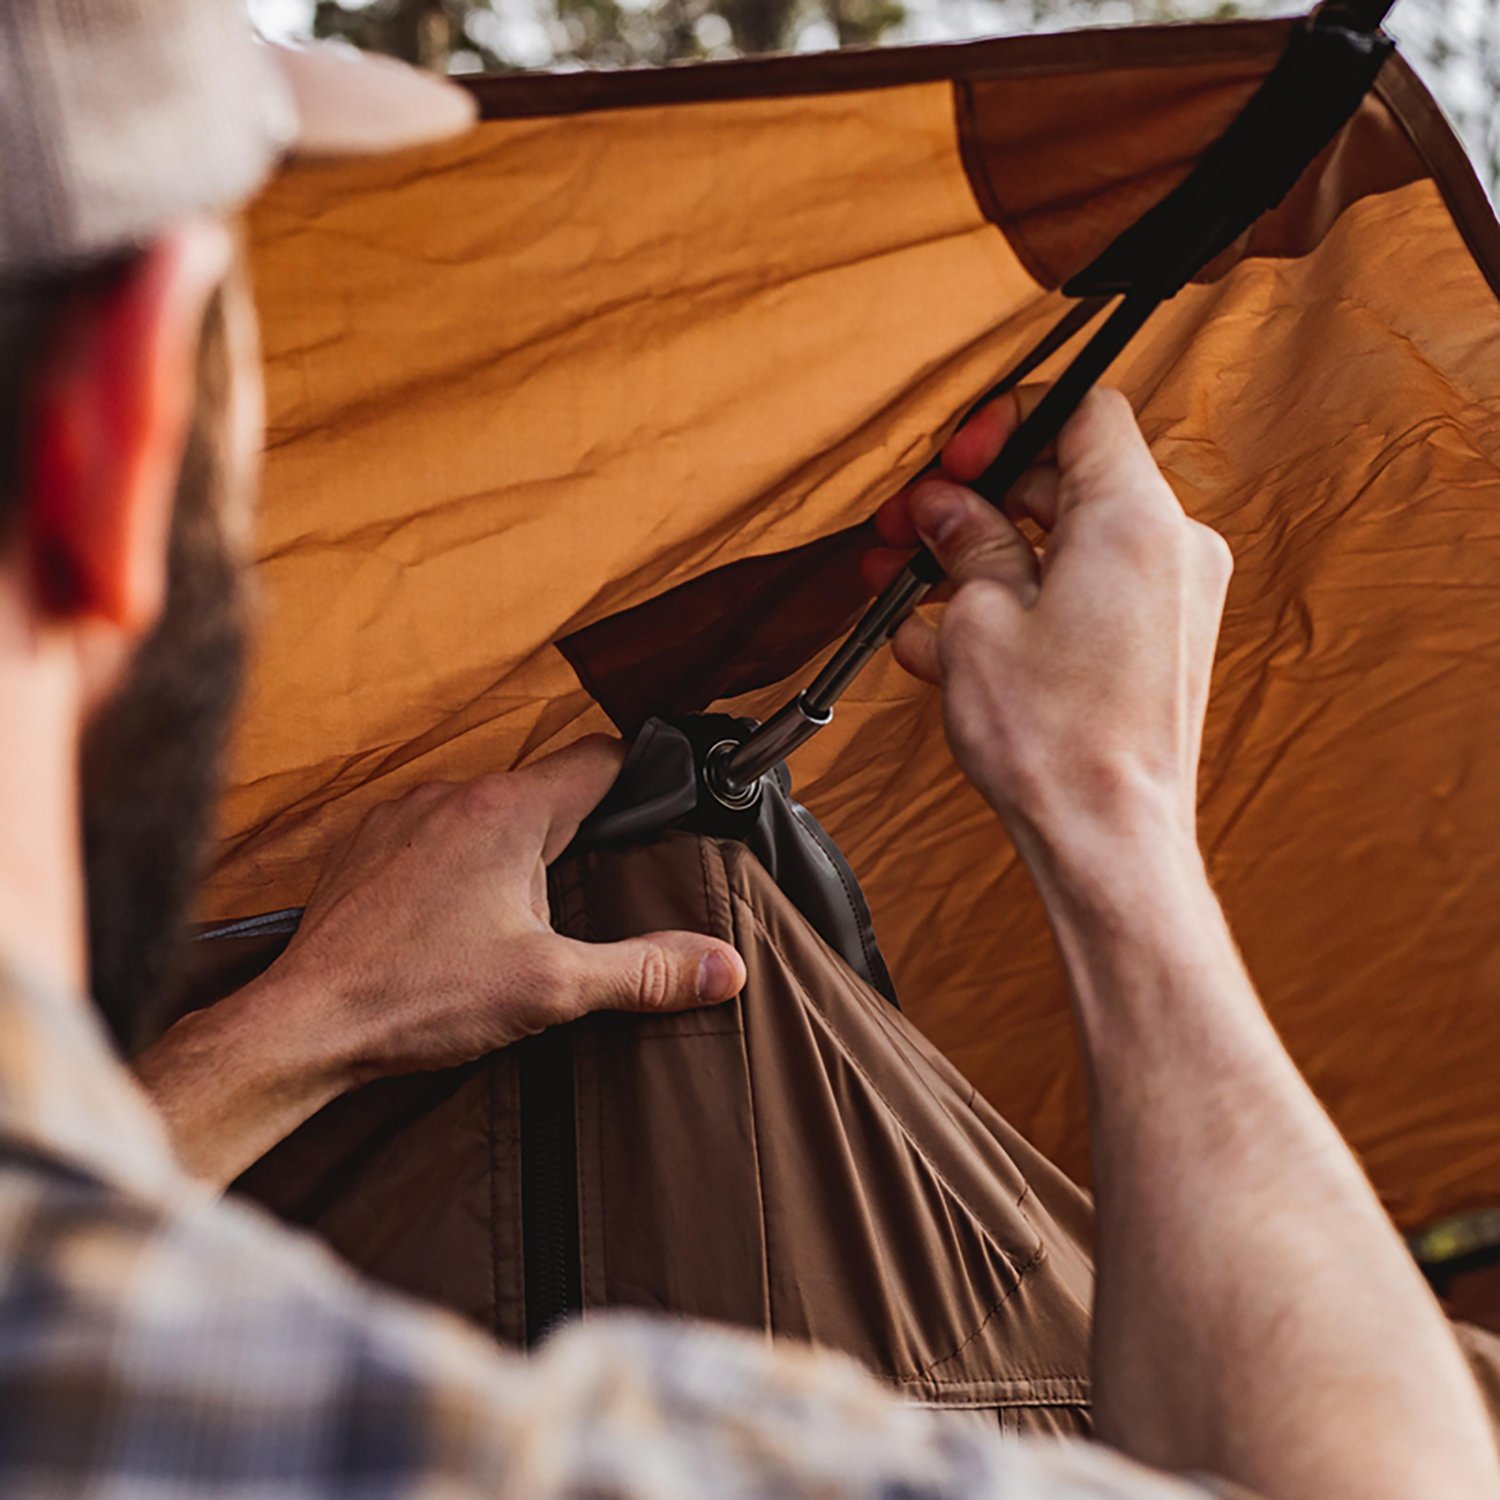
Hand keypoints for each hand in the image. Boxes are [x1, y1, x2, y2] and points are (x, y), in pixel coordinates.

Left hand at [265, 736, 745, 1083]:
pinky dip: (456, 864)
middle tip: (588, 896)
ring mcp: (401, 815)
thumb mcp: (553, 988)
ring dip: (511, 851)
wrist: (303, 1025)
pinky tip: (455, 923)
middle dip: (573, 836)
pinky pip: (434, 833)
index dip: (637, 781)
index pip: (598, 758)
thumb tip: (724, 966)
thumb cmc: (417, 997)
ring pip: (486, 811)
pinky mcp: (366, 846)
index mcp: (506, 810)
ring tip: (518, 919)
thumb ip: (645, 970)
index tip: (656, 814)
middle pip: (544, 790)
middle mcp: (452, 794)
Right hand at [863, 387, 1231, 871]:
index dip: (1007, 424)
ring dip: (984, 559)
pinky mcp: (1158, 647)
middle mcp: (1170, 547)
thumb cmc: (1054, 740)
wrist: (1108, 842)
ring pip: (1065, 546)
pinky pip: (1084, 598)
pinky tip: (943, 639)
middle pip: (1067, 481)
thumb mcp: (979, 619)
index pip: (1082, 412)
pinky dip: (1022, 603)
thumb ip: (964, 542)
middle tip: (909, 530)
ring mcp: (1171, 600)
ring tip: (906, 588)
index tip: (954, 463)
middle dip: (977, 502)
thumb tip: (944, 506)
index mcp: (1134, 517)